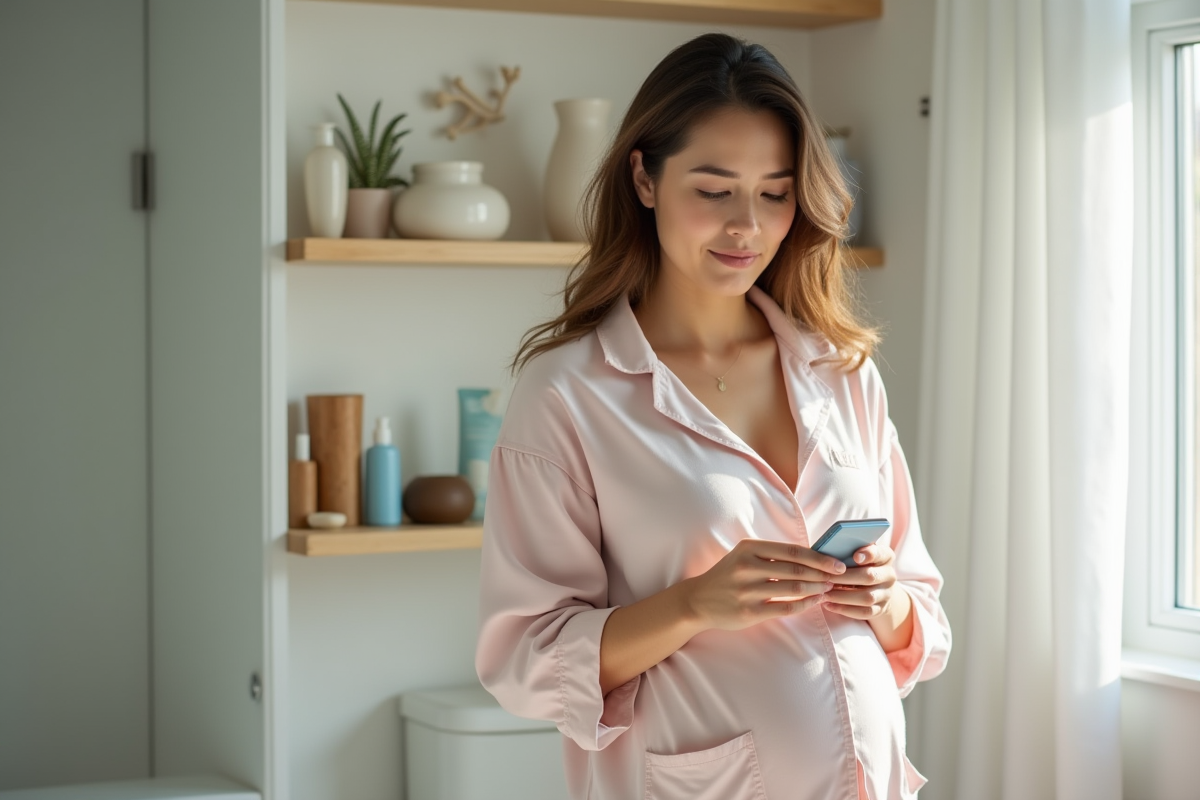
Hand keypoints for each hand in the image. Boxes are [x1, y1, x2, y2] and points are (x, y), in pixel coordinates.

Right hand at [682, 538, 847, 631]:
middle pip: (796, 570)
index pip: (792, 551)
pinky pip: (785, 608)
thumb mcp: (745, 556)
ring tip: (829, 588)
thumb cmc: (729, 575)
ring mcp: (747, 590)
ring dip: (817, 589)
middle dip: (823, 573)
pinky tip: (815, 601)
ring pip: (793, 589)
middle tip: (840, 577)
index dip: (818, 557)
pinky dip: (805, 604)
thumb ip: (773, 555)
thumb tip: (813, 555)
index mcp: (749, 548)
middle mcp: (747, 567)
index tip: (837, 562)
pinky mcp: (749, 611)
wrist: (699, 600)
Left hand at [821, 543, 904, 620]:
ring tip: (824, 594)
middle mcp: (889, 575)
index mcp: (885, 557)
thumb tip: (828, 550)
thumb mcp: (860, 554)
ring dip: (843, 596)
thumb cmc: (860, 566)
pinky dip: (845, 609)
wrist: (878, 589)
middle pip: (870, 576)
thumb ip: (849, 550)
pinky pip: (864, 612)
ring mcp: (886, 594)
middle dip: (845, 577)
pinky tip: (829, 605)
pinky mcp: (880, 609)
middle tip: (826, 577)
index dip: (869, 554)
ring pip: (867, 597)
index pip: (881, 553)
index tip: (855, 556)